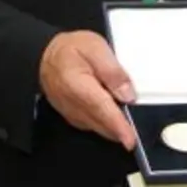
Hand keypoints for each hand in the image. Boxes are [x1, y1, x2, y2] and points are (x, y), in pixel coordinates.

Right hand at [38, 30, 136, 148]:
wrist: (48, 54)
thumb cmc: (71, 49)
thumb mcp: (96, 48)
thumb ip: (112, 71)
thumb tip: (127, 94)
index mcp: (77, 85)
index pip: (101, 109)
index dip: (117, 126)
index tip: (130, 139)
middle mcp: (72, 103)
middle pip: (100, 123)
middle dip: (120, 131)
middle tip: (138, 134)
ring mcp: (71, 112)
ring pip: (97, 127)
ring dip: (113, 129)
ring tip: (129, 125)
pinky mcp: (73, 116)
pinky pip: (91, 125)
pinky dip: (105, 125)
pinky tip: (115, 120)